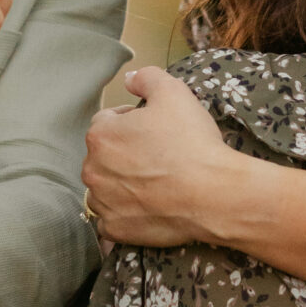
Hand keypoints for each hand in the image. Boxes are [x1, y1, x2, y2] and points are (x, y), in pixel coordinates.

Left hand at [81, 67, 228, 245]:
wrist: (213, 194)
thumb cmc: (192, 142)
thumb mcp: (174, 92)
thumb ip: (147, 77)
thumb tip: (130, 78)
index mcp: (100, 136)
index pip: (106, 122)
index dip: (131, 122)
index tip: (154, 129)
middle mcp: (93, 169)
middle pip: (104, 156)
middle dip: (124, 154)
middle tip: (158, 156)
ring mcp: (103, 202)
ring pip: (105, 188)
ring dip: (122, 184)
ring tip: (155, 183)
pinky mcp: (116, 228)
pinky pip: (112, 219)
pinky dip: (126, 214)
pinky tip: (150, 207)